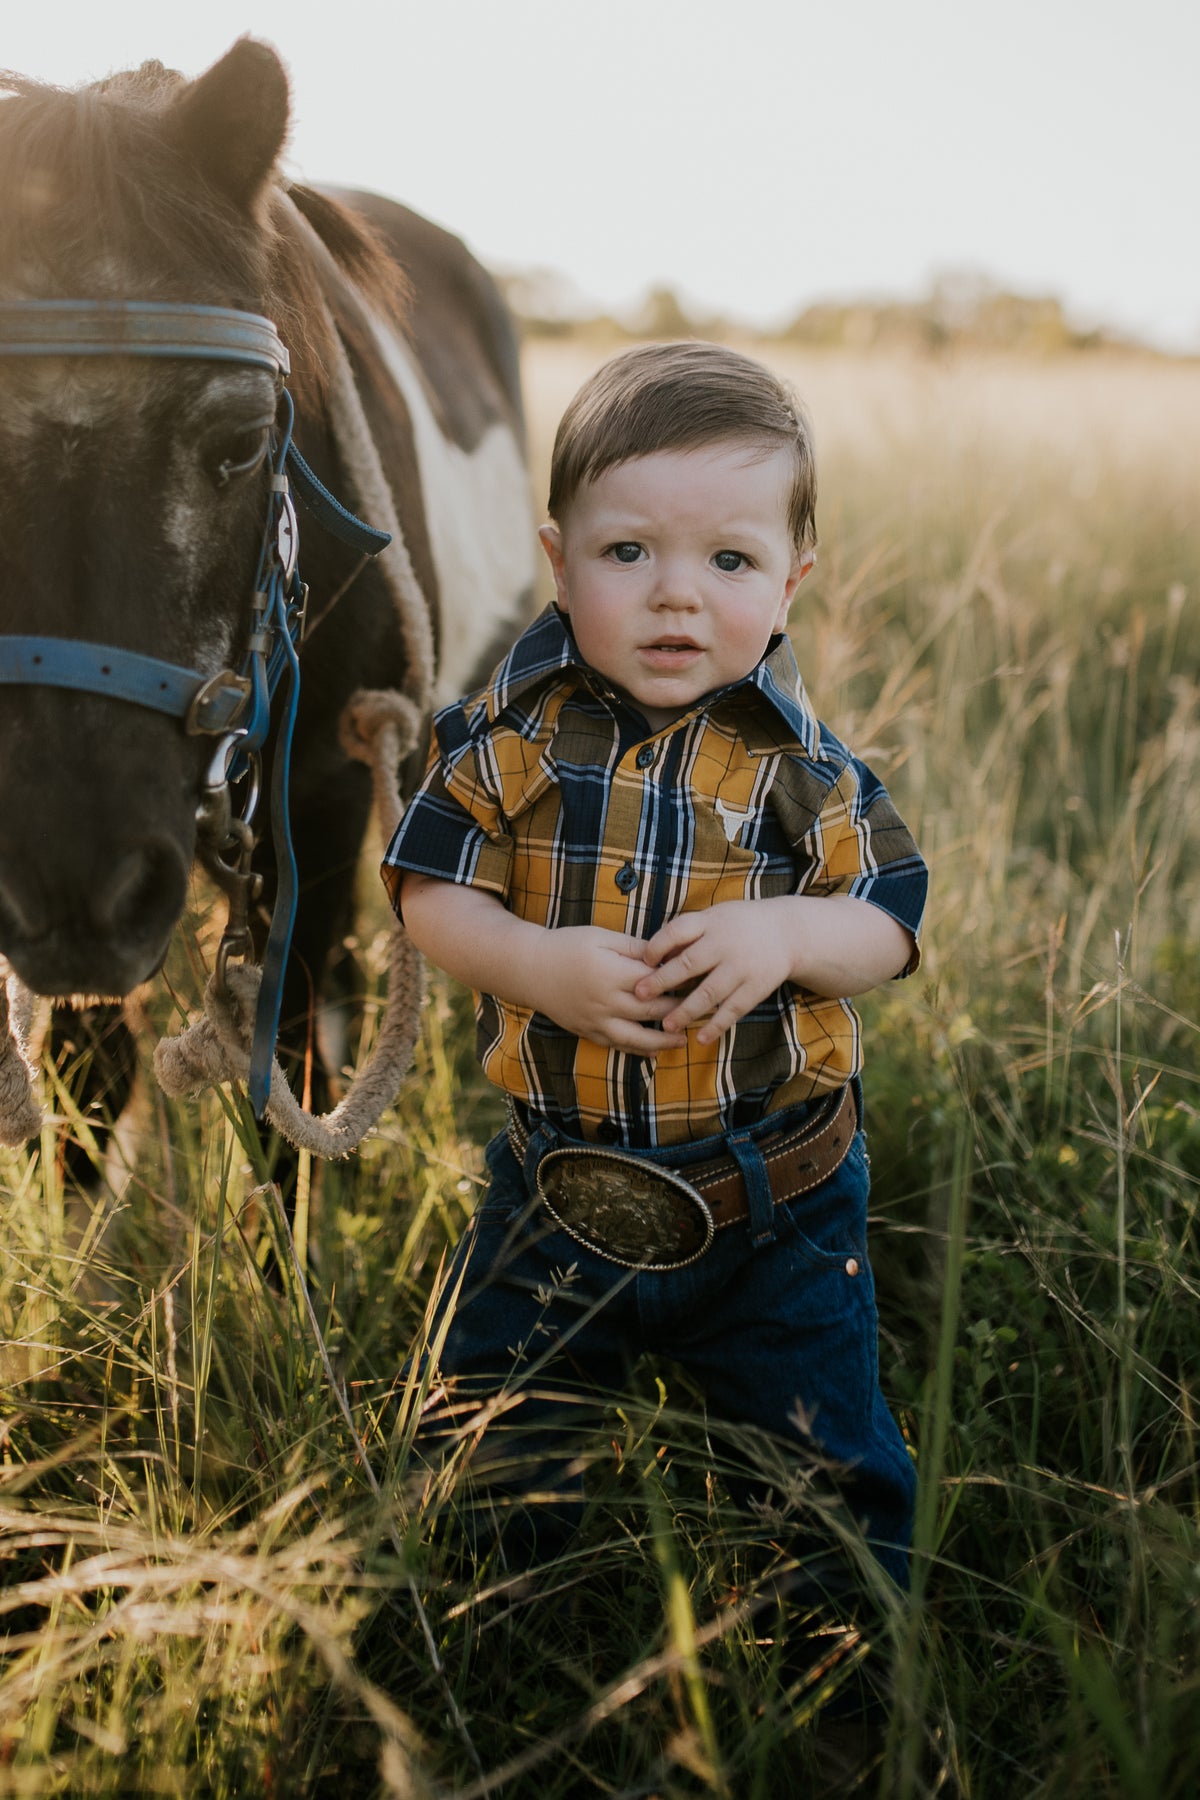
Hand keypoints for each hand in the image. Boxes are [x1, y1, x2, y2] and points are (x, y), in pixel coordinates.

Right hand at [528, 926, 687, 1054]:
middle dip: (678, 1011)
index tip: (698, 979)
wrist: (530, 969)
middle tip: (701, 1010)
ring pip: (636, 1037)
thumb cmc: (566, 945)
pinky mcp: (587, 1031)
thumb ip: (634, 947)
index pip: (654, 981)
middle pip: (650, 1010)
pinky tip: (654, 1051)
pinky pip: (616, 1045)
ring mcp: (596, 1020)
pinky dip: (637, 1050)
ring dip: (662, 1041)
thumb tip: (665, 954)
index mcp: (611, 972)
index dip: (678, 981)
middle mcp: (606, 1001)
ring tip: (683, 1041)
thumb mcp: (601, 936)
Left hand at [636, 900, 793, 1043]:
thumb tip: (652, 957)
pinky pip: (733, 1010)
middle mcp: (725, 944)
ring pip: (709, 992)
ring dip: (686, 1010)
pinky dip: (717, 1025)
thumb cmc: (739, 926)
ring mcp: (742, 967)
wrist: (788, 933)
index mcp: (711, 923)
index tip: (644, 962)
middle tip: (640, 995)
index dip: (658, 946)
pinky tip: (701, 1038)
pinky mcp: (756, 987)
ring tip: (667, 1024)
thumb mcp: (714, 918)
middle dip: (663, 980)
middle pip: (689, 963)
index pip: (678, 931)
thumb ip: (687, 935)